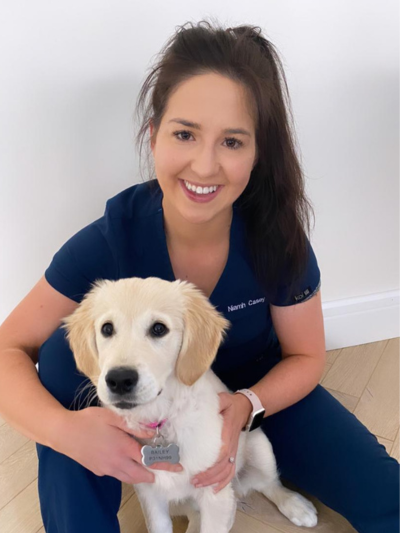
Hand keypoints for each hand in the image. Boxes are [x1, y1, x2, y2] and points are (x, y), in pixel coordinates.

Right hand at [53, 406, 183, 483]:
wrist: (63, 433)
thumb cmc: (89, 420)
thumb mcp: (113, 417)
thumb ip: (134, 426)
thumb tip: (153, 430)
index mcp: (123, 448)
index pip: (149, 459)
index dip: (165, 464)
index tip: (177, 466)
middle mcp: (117, 462)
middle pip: (141, 474)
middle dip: (154, 474)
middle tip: (164, 470)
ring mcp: (107, 469)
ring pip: (129, 478)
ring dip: (141, 476)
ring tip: (149, 471)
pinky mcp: (98, 470)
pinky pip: (118, 475)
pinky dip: (127, 473)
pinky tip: (127, 464)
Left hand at [190, 392, 251, 493]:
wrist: (245, 409)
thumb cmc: (231, 405)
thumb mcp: (223, 400)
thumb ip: (217, 402)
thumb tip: (206, 404)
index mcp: (227, 433)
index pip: (222, 452)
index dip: (212, 464)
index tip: (198, 470)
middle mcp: (231, 446)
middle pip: (222, 466)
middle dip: (208, 476)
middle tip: (193, 481)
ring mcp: (233, 452)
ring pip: (226, 472)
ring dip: (214, 481)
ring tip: (199, 485)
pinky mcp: (233, 454)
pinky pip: (231, 472)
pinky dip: (224, 482)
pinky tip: (214, 489)